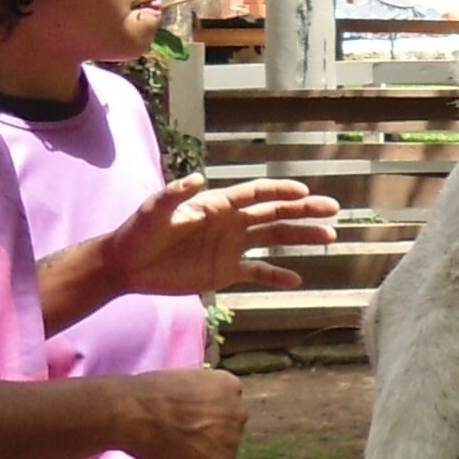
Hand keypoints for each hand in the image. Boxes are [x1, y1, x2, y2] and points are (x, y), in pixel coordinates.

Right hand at [107, 366, 248, 458]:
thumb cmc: (150, 394)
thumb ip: (202, 399)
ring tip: (173, 449)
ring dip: (201, 456)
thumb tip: (198, 418)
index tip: (188, 420)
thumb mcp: (186, 382)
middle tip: (181, 438)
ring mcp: (232, 441)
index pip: (226, 408)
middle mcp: (238, 413)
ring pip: (219, 455)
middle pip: (227, 431)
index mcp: (231, 387)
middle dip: (209, 436)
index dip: (206, 416)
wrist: (137, 414)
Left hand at [113, 175, 340, 298]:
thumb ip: (175, 194)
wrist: (127, 265)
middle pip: (274, 214)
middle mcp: (230, 223)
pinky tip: (298, 279)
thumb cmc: (138, 231)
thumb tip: (198, 178)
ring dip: (300, 238)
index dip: (281, 191)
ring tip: (329, 237)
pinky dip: (277, 275)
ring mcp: (231, 247)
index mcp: (218, 204)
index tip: (305, 191)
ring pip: (273, 240)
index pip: (256, 194)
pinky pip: (257, 273)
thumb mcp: (154, 210)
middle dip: (304, 211)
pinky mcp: (225, 271)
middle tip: (332, 209)